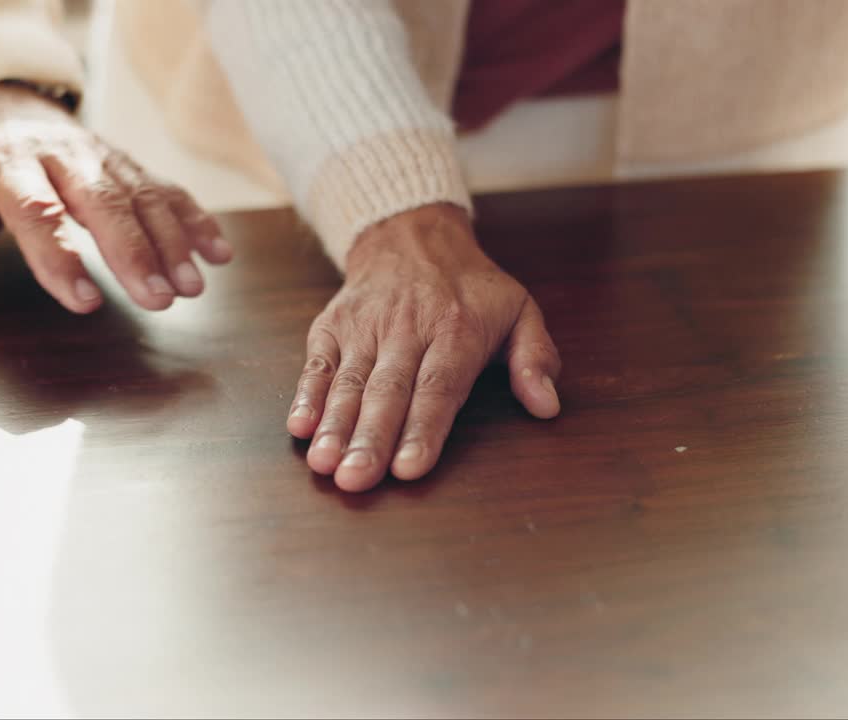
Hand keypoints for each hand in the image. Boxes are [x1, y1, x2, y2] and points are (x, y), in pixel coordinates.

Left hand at [0, 82, 230, 312]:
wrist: (4, 105)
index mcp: (6, 165)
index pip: (36, 210)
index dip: (61, 256)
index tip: (84, 301)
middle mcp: (61, 156)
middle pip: (103, 204)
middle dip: (134, 254)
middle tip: (158, 300)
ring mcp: (102, 157)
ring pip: (143, 197)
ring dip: (173, 243)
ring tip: (191, 288)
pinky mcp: (129, 164)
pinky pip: (168, 189)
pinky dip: (197, 220)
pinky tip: (219, 254)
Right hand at [286, 204, 561, 491]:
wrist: (410, 235)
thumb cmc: (469, 287)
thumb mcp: (518, 310)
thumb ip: (535, 358)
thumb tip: (548, 406)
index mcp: (456, 331)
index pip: (438, 388)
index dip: (423, 429)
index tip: (409, 468)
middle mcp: (406, 330)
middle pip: (387, 392)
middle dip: (370, 439)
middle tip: (357, 479)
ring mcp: (364, 328)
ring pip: (349, 383)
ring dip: (335, 426)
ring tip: (325, 465)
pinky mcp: (332, 327)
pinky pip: (317, 365)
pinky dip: (307, 395)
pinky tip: (299, 427)